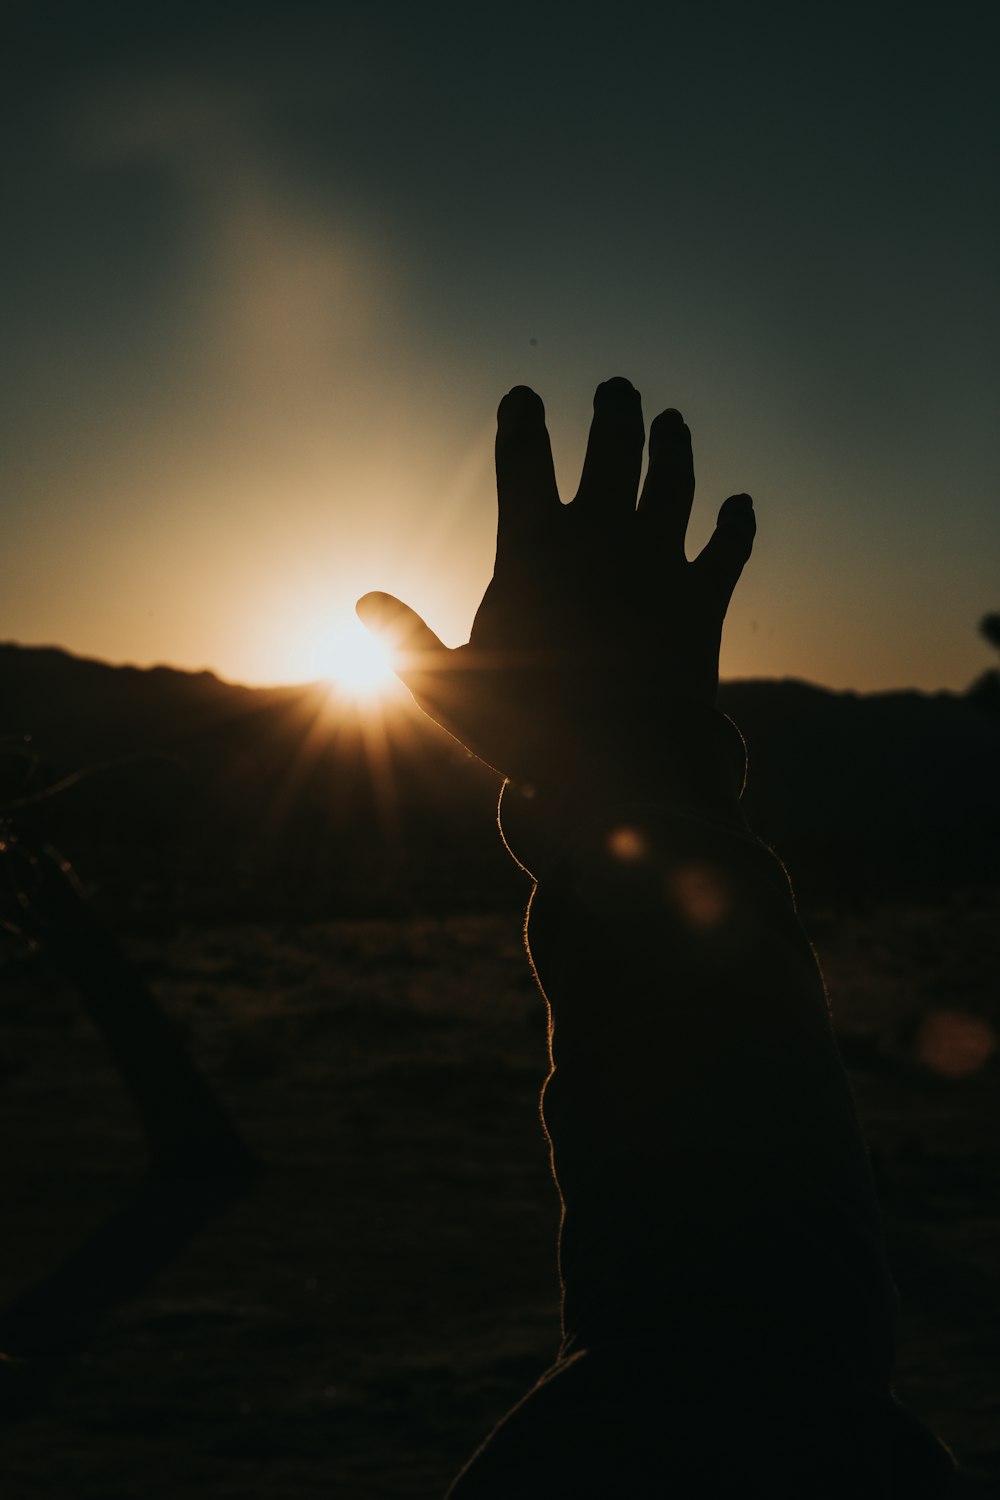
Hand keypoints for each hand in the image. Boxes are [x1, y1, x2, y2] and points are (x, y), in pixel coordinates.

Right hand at [358, 378, 754, 793]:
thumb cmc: (528, 728)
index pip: (523, 460)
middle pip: (612, 450)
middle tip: (618, 387)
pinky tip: (740, 505)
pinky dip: (735, 525)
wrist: (625, 763)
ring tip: (671, 422)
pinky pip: (726, 548)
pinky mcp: (703, 597)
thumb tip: (363, 600)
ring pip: (672, 482)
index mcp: (534, 548)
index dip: (521, 421)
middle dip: (614, 413)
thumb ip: (406, 639)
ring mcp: (659, 561)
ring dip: (672, 447)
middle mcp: (602, 537)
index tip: (523, 396)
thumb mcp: (447, 686)